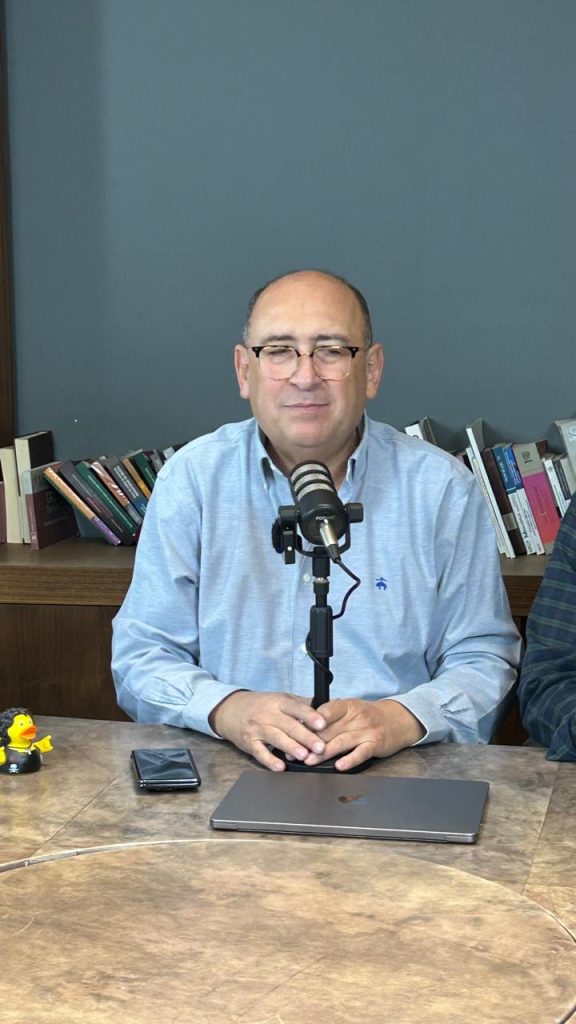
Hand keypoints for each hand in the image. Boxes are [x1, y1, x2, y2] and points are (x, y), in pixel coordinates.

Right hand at [209, 690, 327, 770]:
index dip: (309, 716)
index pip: (296, 707)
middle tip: (320, 747)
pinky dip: (270, 761)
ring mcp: (258, 729)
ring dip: (291, 747)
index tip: (322, 723)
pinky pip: (260, 753)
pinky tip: (280, 767)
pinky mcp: (249, 743)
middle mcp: (268, 714)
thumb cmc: (261, 705)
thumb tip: (325, 708)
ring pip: (276, 738)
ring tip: (304, 756)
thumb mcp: (279, 699)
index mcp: (279, 702)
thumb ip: (301, 704)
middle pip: (289, 726)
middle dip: (306, 737)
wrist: (231, 709)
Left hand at [301, 698, 424, 771]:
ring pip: (341, 742)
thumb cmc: (370, 716)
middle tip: (295, 751)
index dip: (309, 722)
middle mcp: (356, 717)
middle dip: (310, 742)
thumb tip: (306, 726)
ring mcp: (366, 731)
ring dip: (324, 753)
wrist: (398, 719)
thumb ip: (331, 716)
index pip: (325, 711)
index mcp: (348, 706)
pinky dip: (350, 759)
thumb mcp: (351, 709)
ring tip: (310, 761)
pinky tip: (339, 766)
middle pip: (329, 730)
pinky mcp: (375, 744)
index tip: (295, 730)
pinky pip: (361, 753)